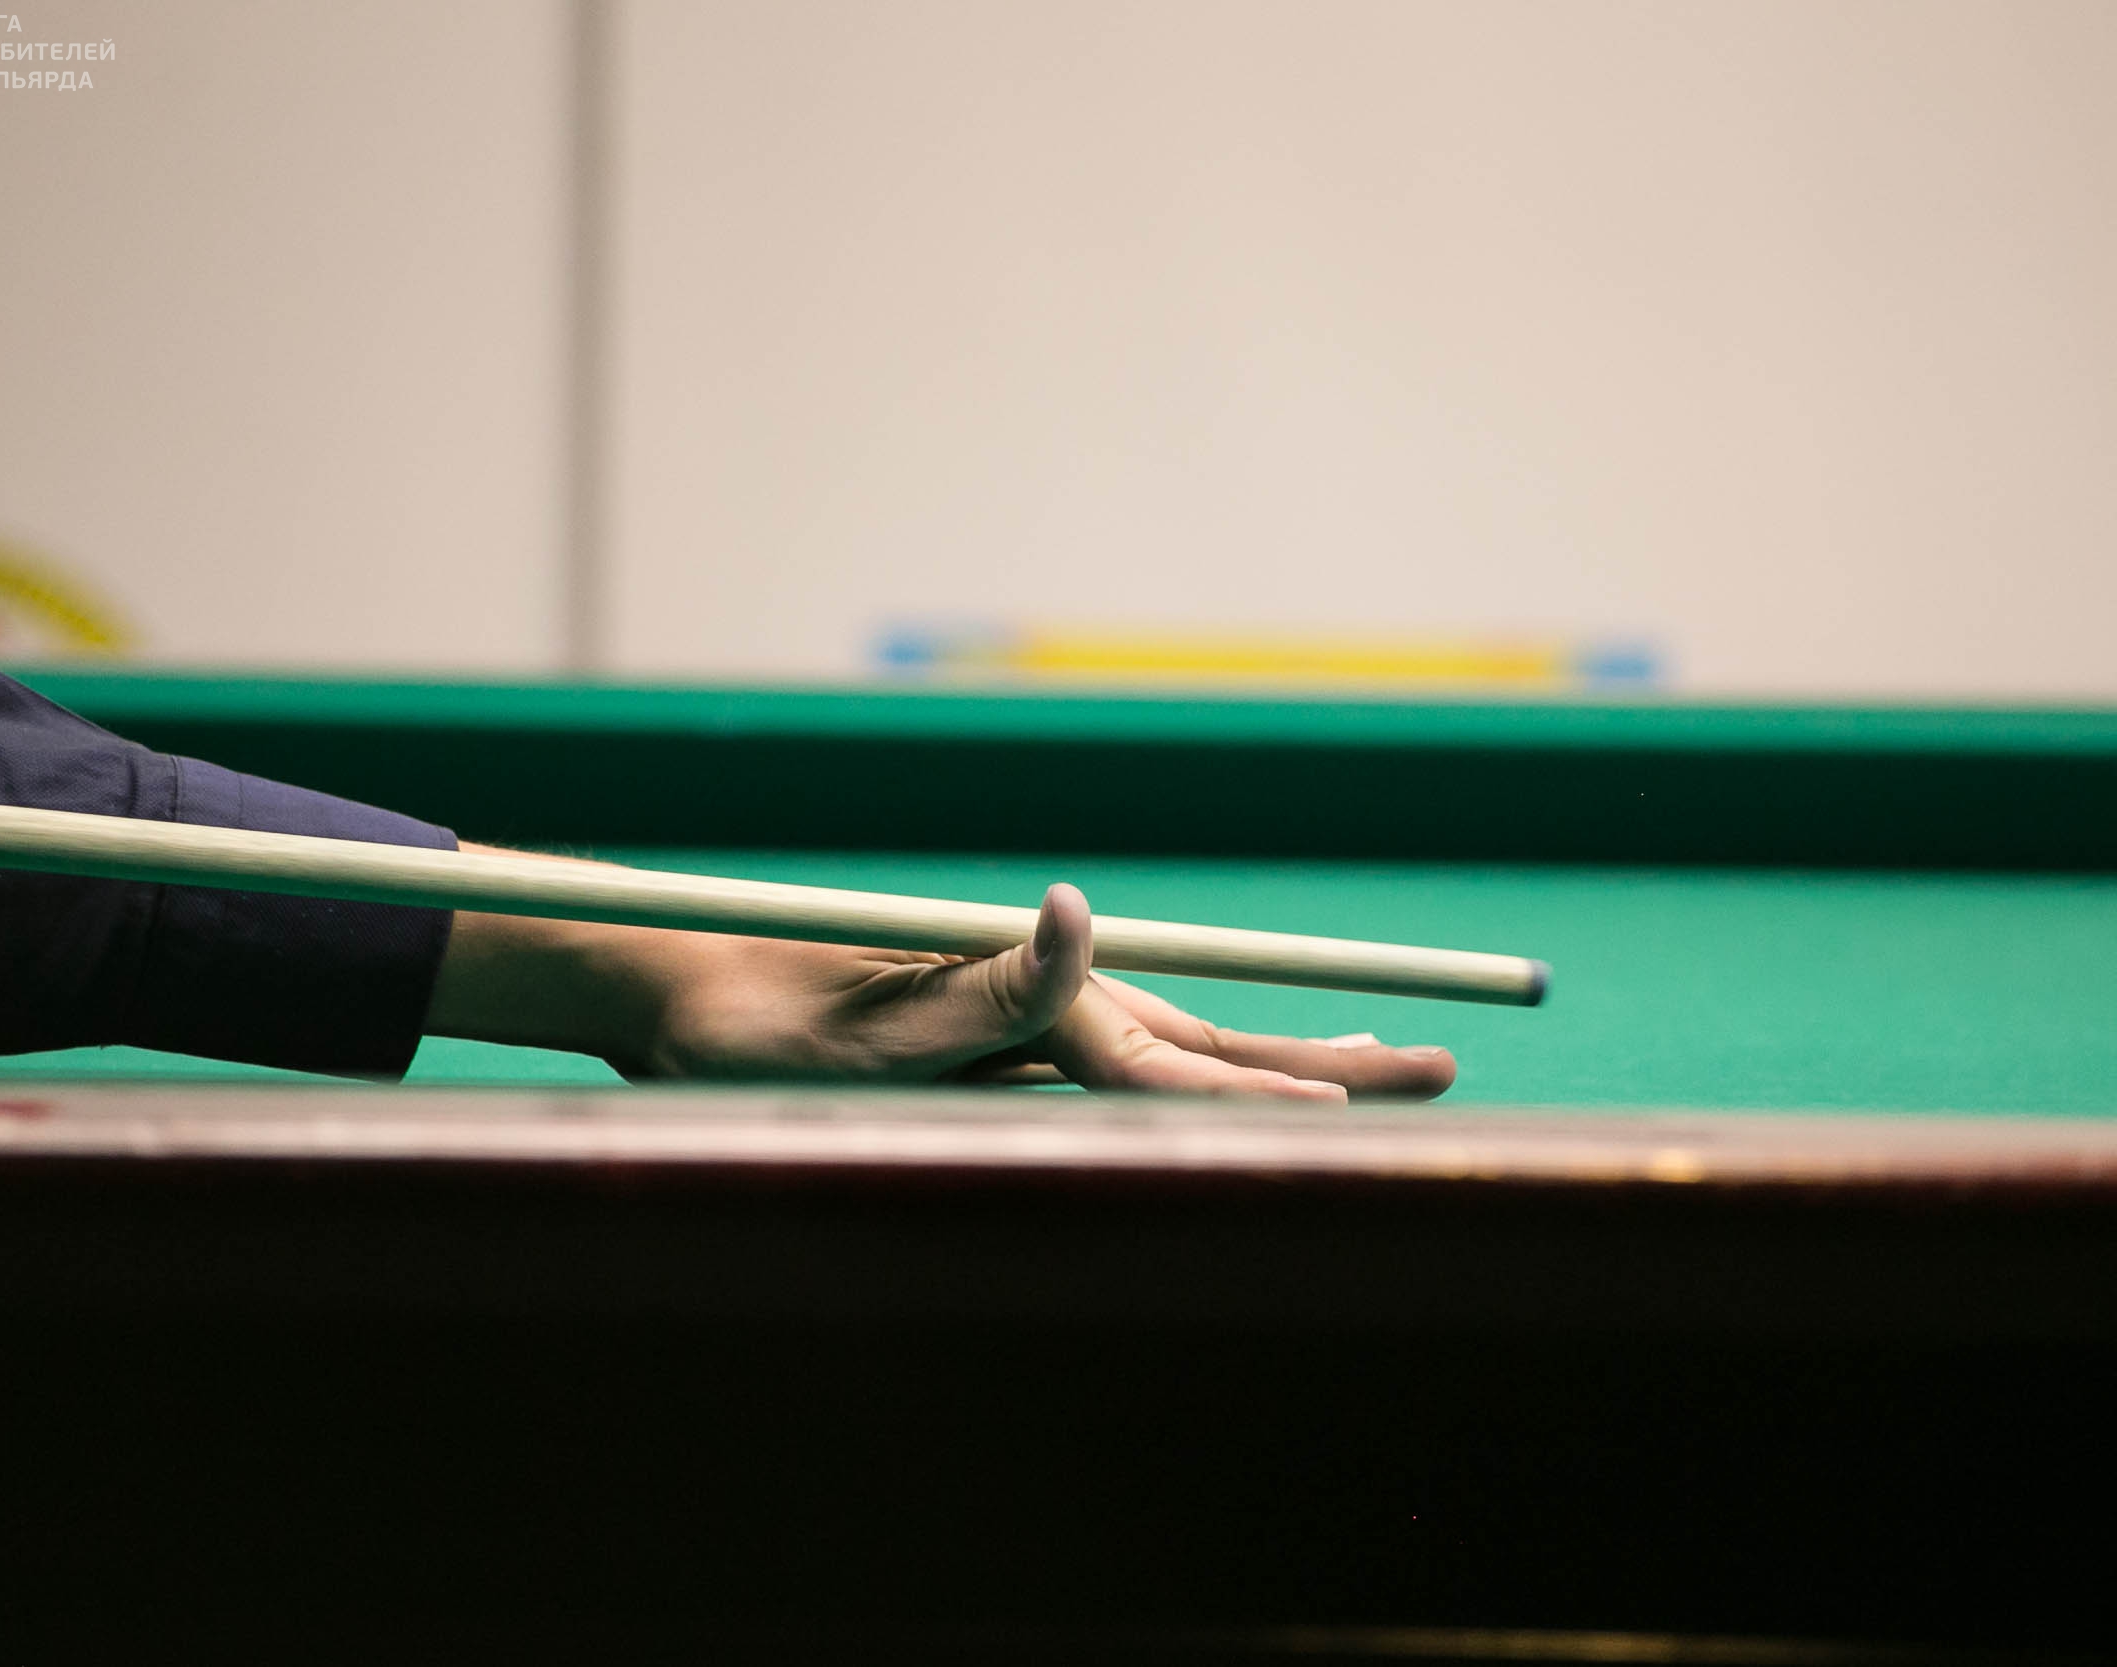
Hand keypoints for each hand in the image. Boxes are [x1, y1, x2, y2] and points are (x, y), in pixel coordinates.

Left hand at [426, 860, 1455, 1104]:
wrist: (676, 996)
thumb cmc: (760, 1022)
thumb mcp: (876, 1017)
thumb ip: (990, 984)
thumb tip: (1081, 909)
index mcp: (1041, 1006)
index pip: (1196, 1060)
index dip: (1298, 1083)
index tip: (1389, 1093)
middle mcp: (1048, 1012)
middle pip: (1217, 1043)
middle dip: (1329, 1060)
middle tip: (1440, 1061)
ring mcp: (1021, 1031)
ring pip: (1180, 1055)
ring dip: (1278, 1066)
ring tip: (1358, 1065)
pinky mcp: (986, 1050)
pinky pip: (1115, 1078)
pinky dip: (1195, 1084)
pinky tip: (1223, 1085)